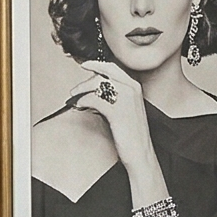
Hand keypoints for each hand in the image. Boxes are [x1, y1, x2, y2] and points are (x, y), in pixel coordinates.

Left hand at [67, 61, 156, 180]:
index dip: (97, 65)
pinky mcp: (116, 111)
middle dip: (85, 82)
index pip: (113, 69)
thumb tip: (95, 90)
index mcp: (134, 87)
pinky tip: (79, 106)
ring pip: (97, 86)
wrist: (140, 151)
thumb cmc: (132, 133)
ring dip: (82, 91)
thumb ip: (114, 96)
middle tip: (75, 90)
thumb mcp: (126, 108)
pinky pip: (94, 99)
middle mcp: (131, 90)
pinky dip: (83, 101)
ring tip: (75, 99)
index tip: (85, 65)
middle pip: (102, 76)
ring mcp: (124, 99)